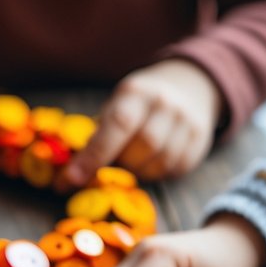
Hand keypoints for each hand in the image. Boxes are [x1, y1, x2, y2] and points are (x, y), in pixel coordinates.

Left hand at [61, 59, 223, 186]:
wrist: (189, 86)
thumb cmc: (138, 106)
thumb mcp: (117, 107)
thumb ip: (96, 137)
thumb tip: (66, 177)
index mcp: (136, 93)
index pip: (116, 126)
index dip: (93, 157)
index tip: (71, 180)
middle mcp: (164, 103)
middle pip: (140, 148)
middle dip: (121, 164)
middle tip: (114, 163)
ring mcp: (187, 121)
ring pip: (157, 164)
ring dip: (139, 171)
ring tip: (134, 160)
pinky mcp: (200, 140)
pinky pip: (173, 170)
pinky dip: (157, 173)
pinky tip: (152, 160)